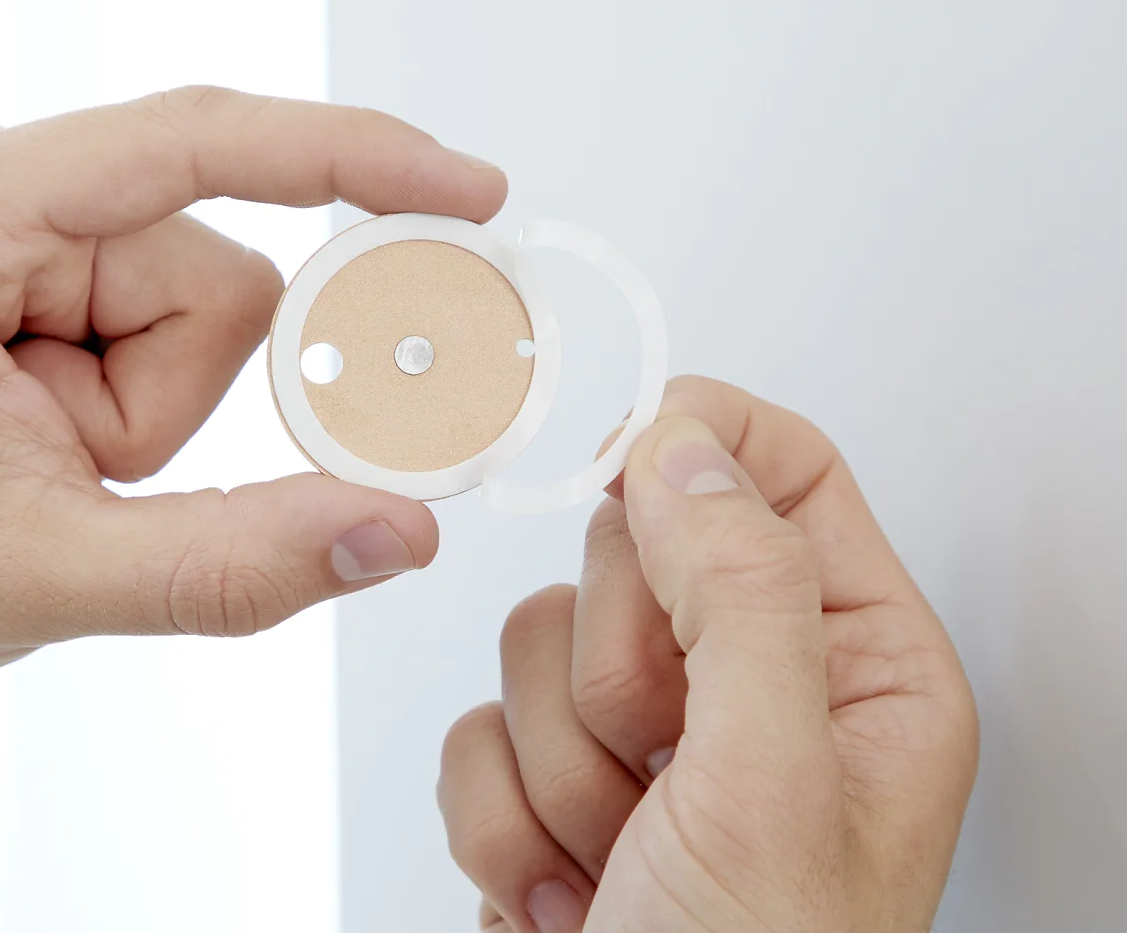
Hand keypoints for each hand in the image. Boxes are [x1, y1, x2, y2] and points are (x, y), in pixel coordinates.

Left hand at [0, 87, 510, 756]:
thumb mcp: (46, 576)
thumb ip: (235, 559)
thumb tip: (402, 530)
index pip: (191, 143)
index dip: (346, 159)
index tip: (471, 191)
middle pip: (203, 267)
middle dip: (168, 401)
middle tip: (70, 480)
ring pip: (182, 299)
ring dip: (140, 411)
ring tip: (32, 466)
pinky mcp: (0, 252)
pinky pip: (139, 311)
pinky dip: (119, 398)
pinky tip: (28, 441)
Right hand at [436, 376, 978, 931]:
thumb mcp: (771, 786)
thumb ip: (742, 596)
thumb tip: (682, 448)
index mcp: (859, 668)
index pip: (780, 469)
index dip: (689, 445)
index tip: (618, 465)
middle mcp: (756, 691)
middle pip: (630, 551)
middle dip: (613, 672)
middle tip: (659, 768)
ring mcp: (648, 745)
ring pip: (530, 641)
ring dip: (551, 770)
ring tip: (617, 860)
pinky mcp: (554, 791)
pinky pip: (473, 729)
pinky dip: (497, 821)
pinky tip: (568, 895)